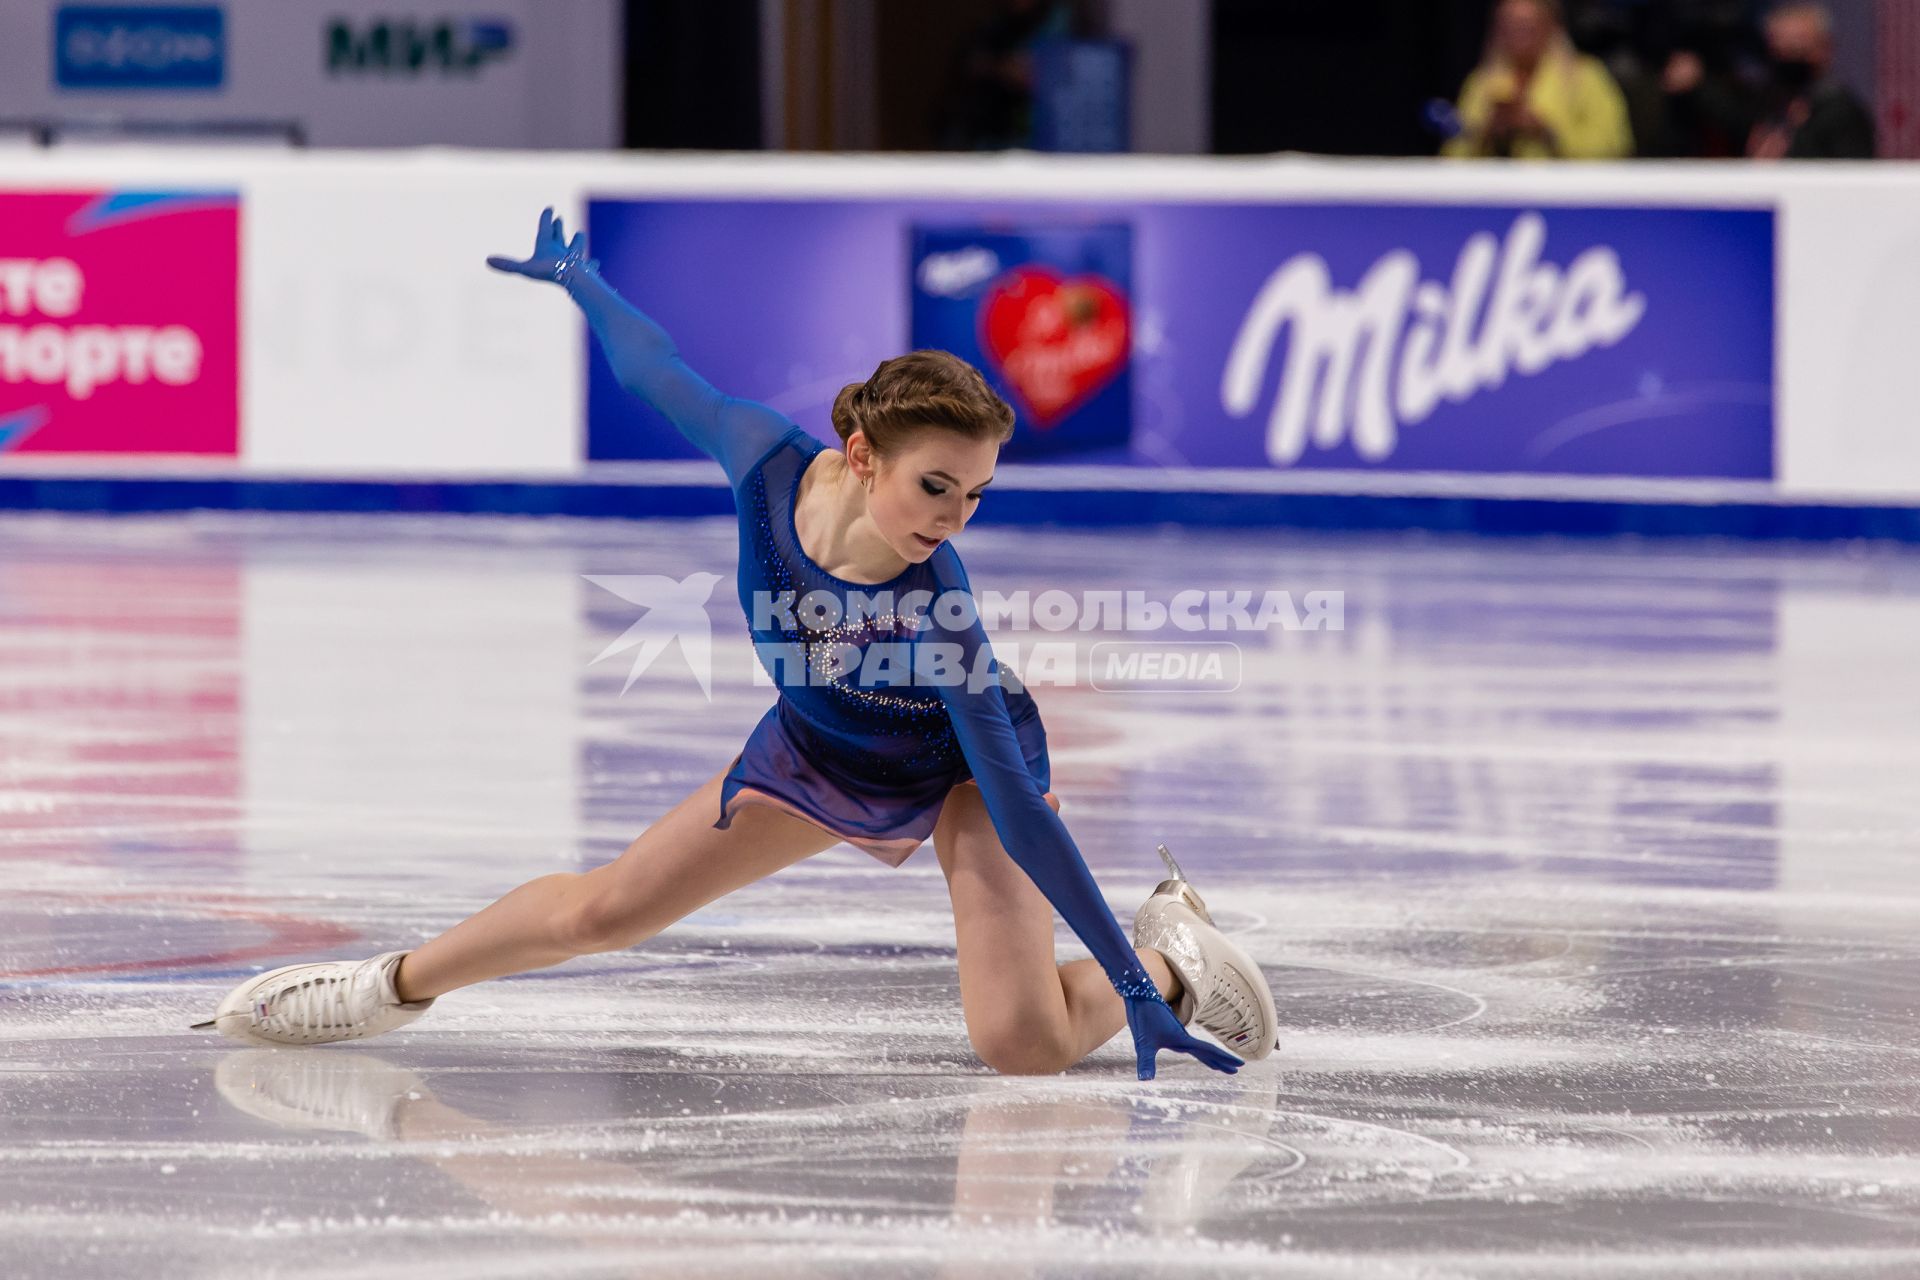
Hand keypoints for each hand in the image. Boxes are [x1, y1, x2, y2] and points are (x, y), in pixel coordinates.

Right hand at [486, 206, 591, 283]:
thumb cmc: (549, 271)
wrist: (574, 278)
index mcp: (548, 246)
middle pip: (560, 236)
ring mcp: (575, 260)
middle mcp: (562, 250)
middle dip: (559, 228)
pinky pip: (588, 268)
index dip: (547, 218)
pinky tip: (596, 264)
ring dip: (577, 242)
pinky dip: (591, 266)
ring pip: (576, 248)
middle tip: (560, 219)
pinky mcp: (585, 272)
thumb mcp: (525, 269)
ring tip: (581, 234)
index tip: (550, 208)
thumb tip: (487, 260)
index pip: (546, 228)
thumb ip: (508, 265)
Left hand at [1126, 995, 1243, 1079]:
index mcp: (1182, 1040)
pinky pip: (1189, 1044)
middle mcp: (1183, 1037)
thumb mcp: (1143, 1042)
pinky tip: (1193, 1051)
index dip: (1224, 1058)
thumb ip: (1146, 1061)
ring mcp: (1177, 1033)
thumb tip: (1145, 1080)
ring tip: (1219, 1065)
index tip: (1240, 1064)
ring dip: (1210, 1057)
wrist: (1138, 993)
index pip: (1208, 1051)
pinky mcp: (1169, 1030)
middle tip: (1236, 1069)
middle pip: (1207, 1051)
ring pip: (1199, 1048)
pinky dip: (1197, 1051)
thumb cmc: (1142, 1015)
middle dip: (1221, 1061)